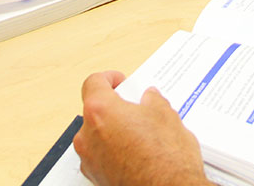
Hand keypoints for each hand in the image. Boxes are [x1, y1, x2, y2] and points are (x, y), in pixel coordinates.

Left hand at [74, 71, 209, 185]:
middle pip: (94, 111)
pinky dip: (114, 151)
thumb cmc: (165, 158)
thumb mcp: (166, 115)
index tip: (119, 81)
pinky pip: (101, 156)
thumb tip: (150, 99)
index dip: (108, 78)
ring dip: (114, 130)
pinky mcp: (97, 178)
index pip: (93, 83)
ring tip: (141, 133)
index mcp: (100, 111)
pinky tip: (137, 153)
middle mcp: (87, 136)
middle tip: (136, 108)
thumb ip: (152, 100)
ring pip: (97, 135)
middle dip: (115, 108)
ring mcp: (90, 160)